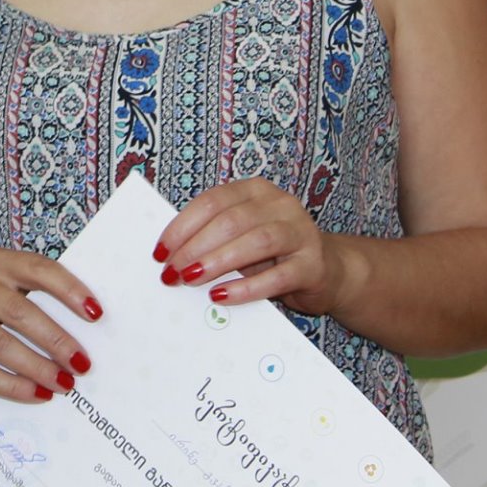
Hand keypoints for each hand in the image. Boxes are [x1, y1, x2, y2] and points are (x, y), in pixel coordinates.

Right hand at [0, 246, 100, 402]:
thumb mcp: (0, 285)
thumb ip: (34, 295)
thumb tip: (87, 323)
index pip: (36, 269)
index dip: (68, 290)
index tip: (96, 314)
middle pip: (20, 312)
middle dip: (56, 340)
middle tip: (82, 363)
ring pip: (1, 344)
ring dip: (38, 367)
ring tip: (64, 383)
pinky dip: (14, 386)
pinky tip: (37, 393)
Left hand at [154, 179, 349, 314]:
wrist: (326, 270)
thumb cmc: (272, 253)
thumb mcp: (242, 236)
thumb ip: (213, 236)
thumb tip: (170, 255)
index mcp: (255, 190)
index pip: (212, 201)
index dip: (182, 226)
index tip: (160, 251)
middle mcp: (280, 204)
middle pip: (230, 221)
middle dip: (195, 247)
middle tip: (172, 272)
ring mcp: (301, 232)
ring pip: (255, 242)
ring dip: (217, 262)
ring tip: (191, 279)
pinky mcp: (314, 265)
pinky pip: (277, 277)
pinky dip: (245, 288)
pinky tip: (221, 296)